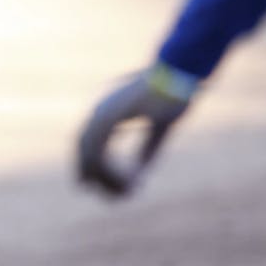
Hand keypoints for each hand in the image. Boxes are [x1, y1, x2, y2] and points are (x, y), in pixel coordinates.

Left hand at [76, 65, 194, 197]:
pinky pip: (102, 150)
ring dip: (106, 176)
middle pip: (84, 147)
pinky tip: (132, 183)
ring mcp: (104, 111)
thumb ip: (148, 148)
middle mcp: (101, 109)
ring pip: (92, 153)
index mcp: (109, 109)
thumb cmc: (173, 93)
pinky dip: (113, 170)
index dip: (86, 162)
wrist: (181, 72)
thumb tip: (142, 169)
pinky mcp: (112, 115)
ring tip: (126, 193)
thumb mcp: (160, 126)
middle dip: (89, 172)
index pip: (88, 140)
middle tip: (95, 192)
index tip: (87, 182)